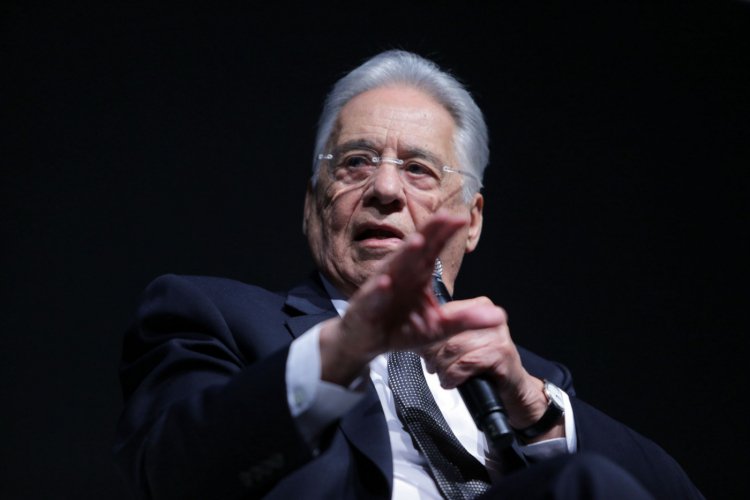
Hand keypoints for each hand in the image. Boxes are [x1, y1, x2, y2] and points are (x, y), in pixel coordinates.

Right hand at [318, 212, 504, 384]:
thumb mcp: (440, 326)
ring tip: (418, 241)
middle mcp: (399, 275)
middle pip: (415, 250)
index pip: (433, 248)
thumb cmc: (401, 327)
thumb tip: (501, 315)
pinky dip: (379, 291)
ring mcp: (381, 288)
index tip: (461, 218)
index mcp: (417, 274)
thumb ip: (467, 319)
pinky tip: (386, 284)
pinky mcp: (366, 307)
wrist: (366, 342)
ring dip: (405, 254)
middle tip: (444, 216)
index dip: (445, 233)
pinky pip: (373, 298)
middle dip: (429, 232)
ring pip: (394, 267)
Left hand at [420, 300, 560, 435]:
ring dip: (443, 368)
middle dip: (434, 355)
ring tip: (445, 376)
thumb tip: (414, 334)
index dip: (428, 336)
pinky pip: (466, 363)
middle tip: (434, 367)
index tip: (422, 351)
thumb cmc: (484, 367)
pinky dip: (454, 376)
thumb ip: (440, 335)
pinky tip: (454, 381)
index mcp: (478, 307)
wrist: (513, 389)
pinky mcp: (501, 353)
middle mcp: (489, 317)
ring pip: (453, 349)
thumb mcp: (460, 344)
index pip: (443, 316)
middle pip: (446, 334)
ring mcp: (497, 334)